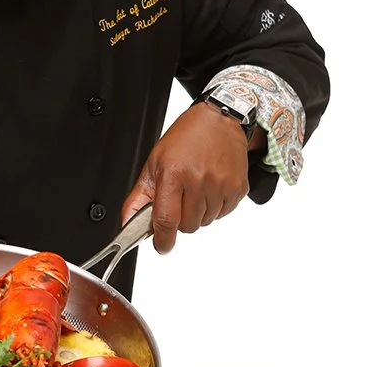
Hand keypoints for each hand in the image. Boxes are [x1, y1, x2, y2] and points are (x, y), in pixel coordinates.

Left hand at [121, 101, 252, 253]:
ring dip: (197, 213)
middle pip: (187, 226)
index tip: (161, 246)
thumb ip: (140, 197)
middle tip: (179, 198)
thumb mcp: (154, 163)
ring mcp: (221, 185)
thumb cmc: (185, 139)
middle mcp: (198, 180)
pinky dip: (214, 207)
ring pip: (205, 222)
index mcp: (173, 174)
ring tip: (195, 188)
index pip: (166, 220)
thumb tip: (127, 222)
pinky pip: (222, 214)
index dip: (162, 240)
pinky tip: (210, 187)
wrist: (219, 120)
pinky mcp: (238, 188)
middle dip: (180, 220)